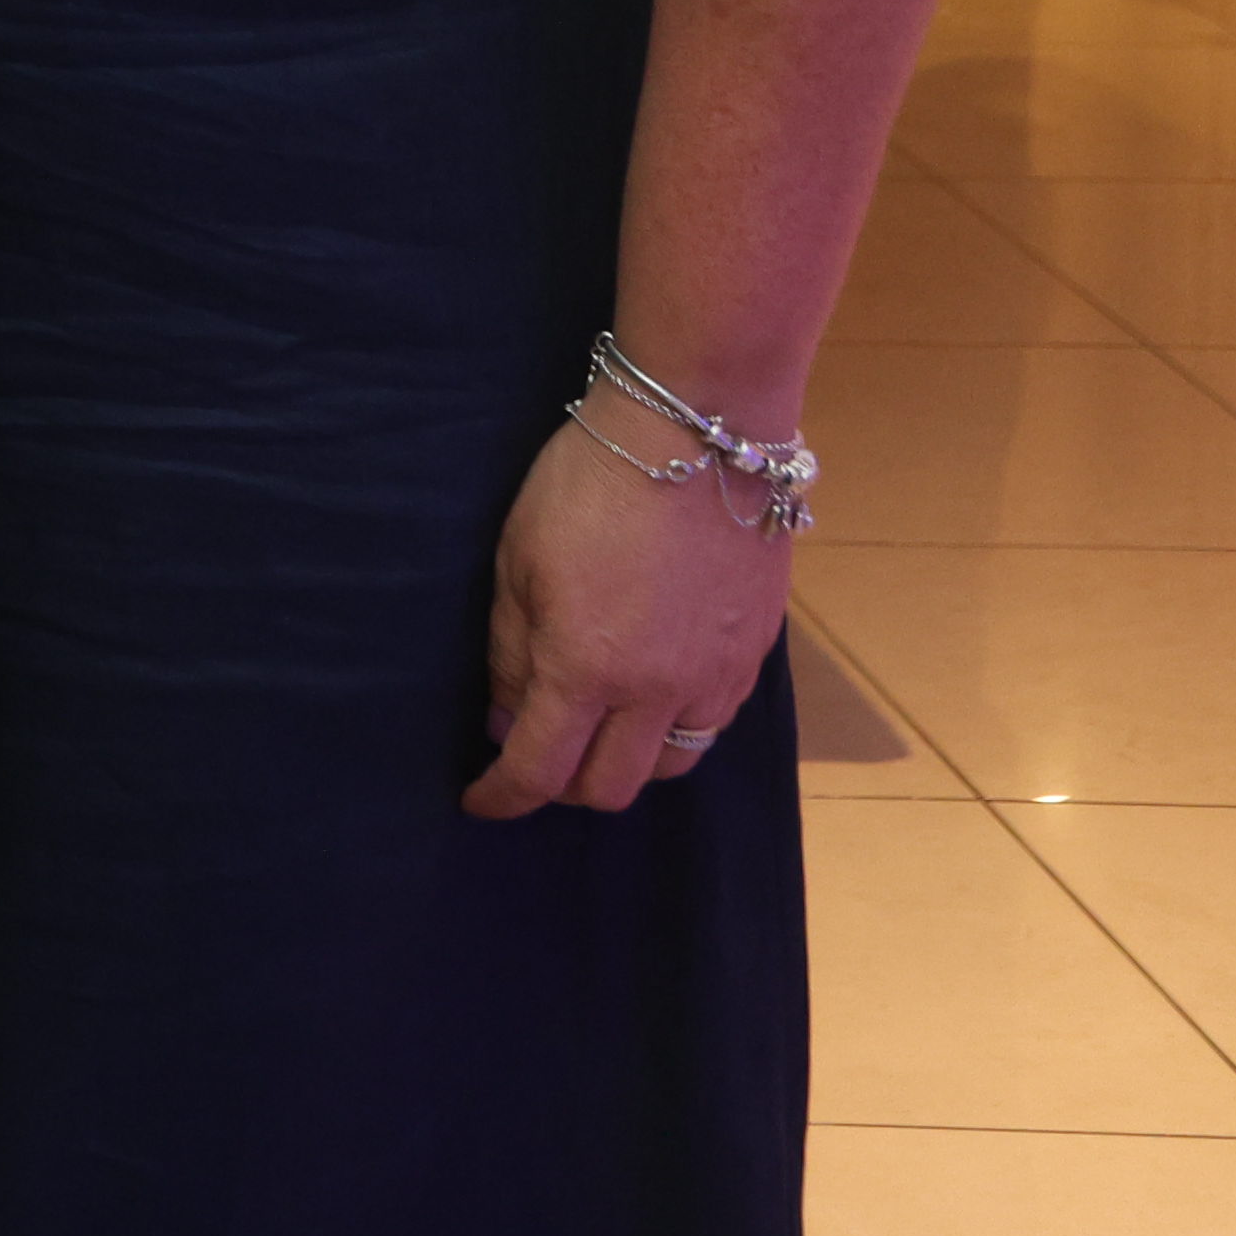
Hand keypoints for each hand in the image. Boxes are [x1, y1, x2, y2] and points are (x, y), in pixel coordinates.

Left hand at [466, 405, 795, 817]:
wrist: (696, 435)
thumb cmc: (588, 485)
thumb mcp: (517, 562)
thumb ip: (511, 652)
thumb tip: (508, 717)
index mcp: (586, 668)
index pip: (540, 770)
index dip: (503, 797)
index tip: (480, 800)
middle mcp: (658, 690)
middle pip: (613, 788)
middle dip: (565, 788)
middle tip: (537, 757)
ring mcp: (716, 676)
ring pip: (674, 766)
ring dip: (629, 762)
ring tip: (598, 727)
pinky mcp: (755, 654)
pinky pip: (714, 722)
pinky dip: (676, 727)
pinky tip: (652, 693)